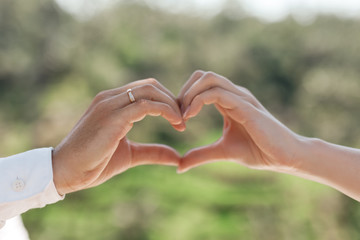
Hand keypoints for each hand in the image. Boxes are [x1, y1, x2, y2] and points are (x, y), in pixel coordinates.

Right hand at [52, 78, 184, 194]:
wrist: (67, 172)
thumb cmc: (94, 163)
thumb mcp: (130, 154)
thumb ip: (153, 152)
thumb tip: (176, 157)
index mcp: (113, 102)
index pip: (146, 89)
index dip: (167, 101)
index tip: (180, 119)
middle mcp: (111, 98)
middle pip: (151, 85)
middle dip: (172, 99)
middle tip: (185, 119)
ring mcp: (110, 105)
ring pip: (150, 90)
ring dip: (171, 104)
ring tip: (182, 123)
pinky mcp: (113, 117)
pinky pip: (146, 105)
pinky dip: (165, 111)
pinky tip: (176, 124)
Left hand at [177, 71, 302, 172]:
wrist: (284, 157)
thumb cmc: (258, 151)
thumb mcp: (222, 151)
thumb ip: (201, 155)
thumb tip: (179, 165)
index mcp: (228, 101)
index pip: (200, 84)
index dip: (184, 97)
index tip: (177, 119)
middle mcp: (234, 94)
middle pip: (202, 75)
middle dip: (184, 91)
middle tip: (177, 114)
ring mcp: (240, 97)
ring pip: (208, 78)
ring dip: (189, 94)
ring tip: (184, 116)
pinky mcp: (245, 106)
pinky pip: (217, 93)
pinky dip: (198, 101)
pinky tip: (190, 117)